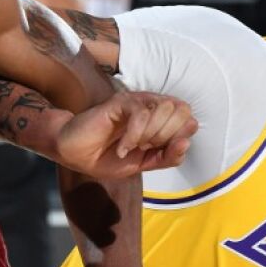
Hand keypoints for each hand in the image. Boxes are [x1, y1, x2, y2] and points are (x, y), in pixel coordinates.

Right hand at [54, 92, 196, 178]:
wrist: (75, 155)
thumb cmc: (106, 157)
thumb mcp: (143, 164)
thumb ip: (167, 157)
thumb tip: (186, 142)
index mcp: (161, 119)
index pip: (189, 119)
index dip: (179, 138)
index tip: (156, 152)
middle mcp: (151, 106)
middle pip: (183, 110)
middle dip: (168, 135)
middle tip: (146, 147)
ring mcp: (136, 102)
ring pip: (164, 108)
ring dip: (152, 134)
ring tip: (134, 146)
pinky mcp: (120, 102)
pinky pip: (141, 113)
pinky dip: (134, 136)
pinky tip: (123, 148)